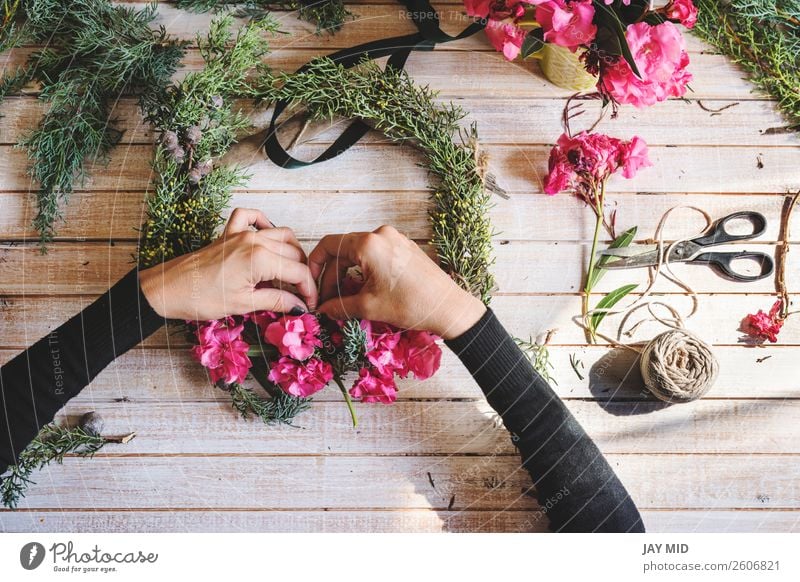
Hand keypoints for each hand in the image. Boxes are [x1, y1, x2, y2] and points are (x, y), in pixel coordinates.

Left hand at [139, 208, 316, 320]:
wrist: (167, 289)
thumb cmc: (202, 299)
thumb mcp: (244, 304)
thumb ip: (277, 301)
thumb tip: (299, 306)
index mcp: (260, 258)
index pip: (299, 272)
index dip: (309, 291)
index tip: (309, 306)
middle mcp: (255, 240)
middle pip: (294, 254)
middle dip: (302, 276)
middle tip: (299, 296)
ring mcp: (241, 233)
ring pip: (281, 234)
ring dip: (290, 253)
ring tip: (288, 275)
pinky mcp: (228, 233)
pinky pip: (252, 217)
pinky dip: (264, 223)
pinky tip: (267, 238)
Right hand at [309, 225, 485, 339]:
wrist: (449, 308)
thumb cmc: (410, 305)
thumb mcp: (368, 307)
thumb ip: (338, 305)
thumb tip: (321, 309)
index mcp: (369, 243)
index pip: (328, 245)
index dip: (315, 266)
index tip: (311, 285)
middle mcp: (381, 234)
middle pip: (343, 250)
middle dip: (332, 276)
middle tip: (327, 300)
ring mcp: (395, 239)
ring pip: (359, 254)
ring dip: (348, 275)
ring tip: (345, 299)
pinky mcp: (405, 248)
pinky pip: (375, 255)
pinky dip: (365, 271)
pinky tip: (364, 291)